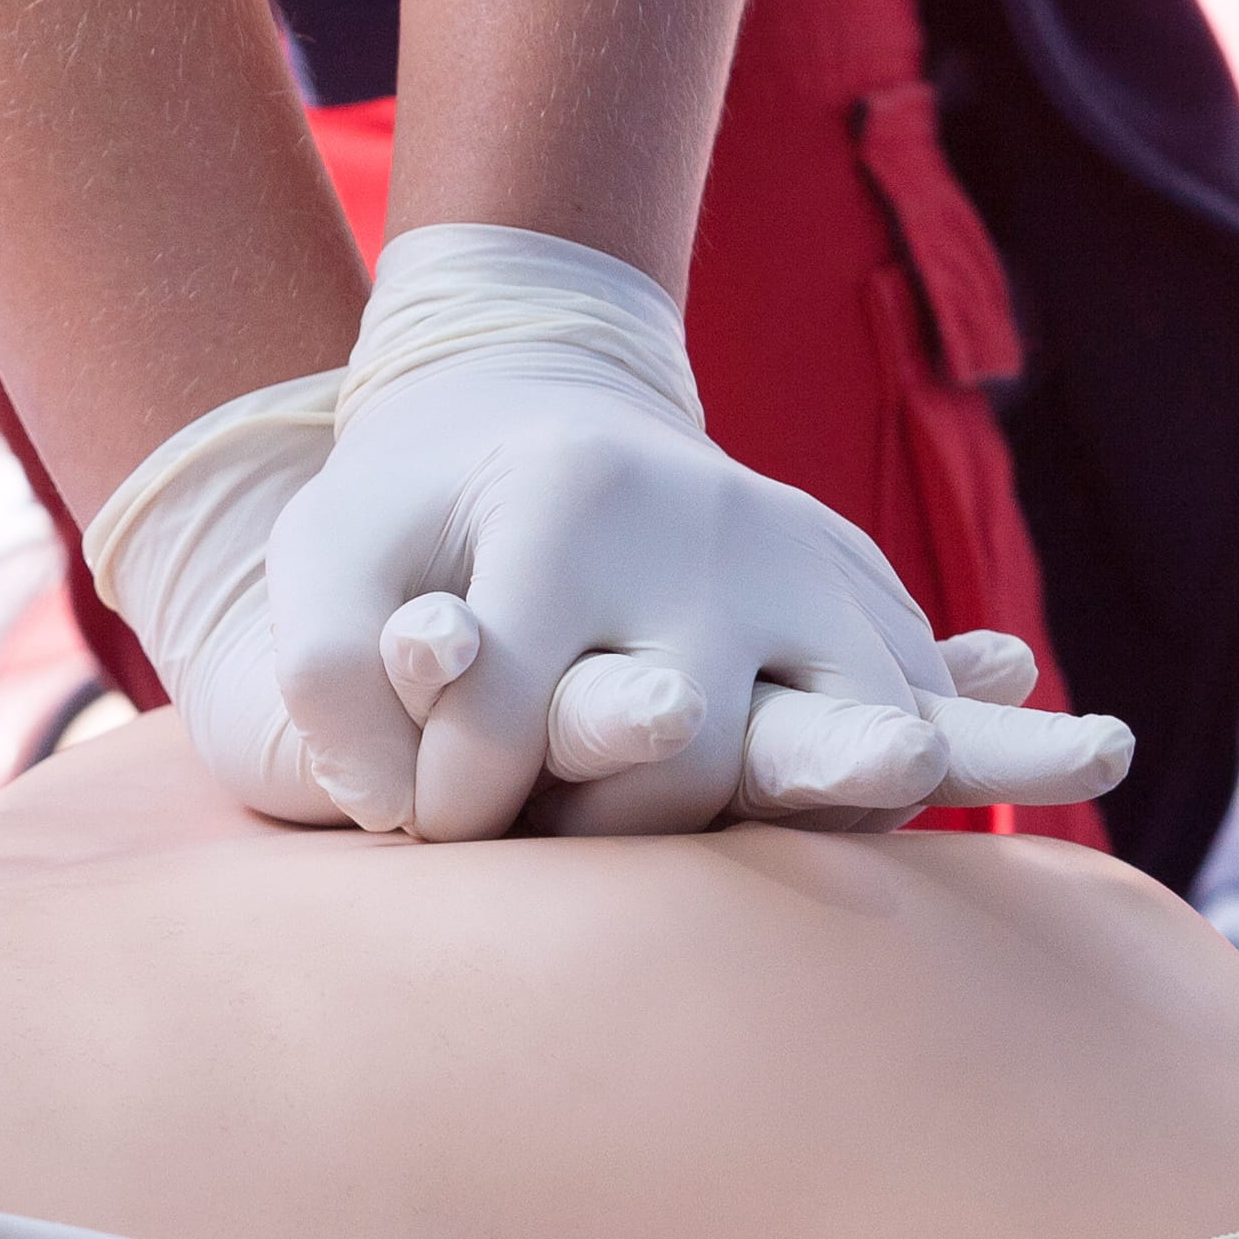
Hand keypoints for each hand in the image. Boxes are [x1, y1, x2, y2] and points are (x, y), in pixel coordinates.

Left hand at [247, 223, 1128, 838]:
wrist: (533, 397)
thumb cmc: (416, 500)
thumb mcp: (325, 550)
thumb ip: (326, 670)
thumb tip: (401, 802)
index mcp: (570, 499)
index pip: (509, 723)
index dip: (444, 803)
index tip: (420, 808)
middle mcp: (712, 520)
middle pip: (688, 757)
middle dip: (594, 831)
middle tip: (537, 822)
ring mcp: (805, 549)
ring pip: (852, 742)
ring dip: (759, 820)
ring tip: (669, 841)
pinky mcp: (857, 581)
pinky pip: (913, 708)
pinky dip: (870, 782)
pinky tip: (811, 804)